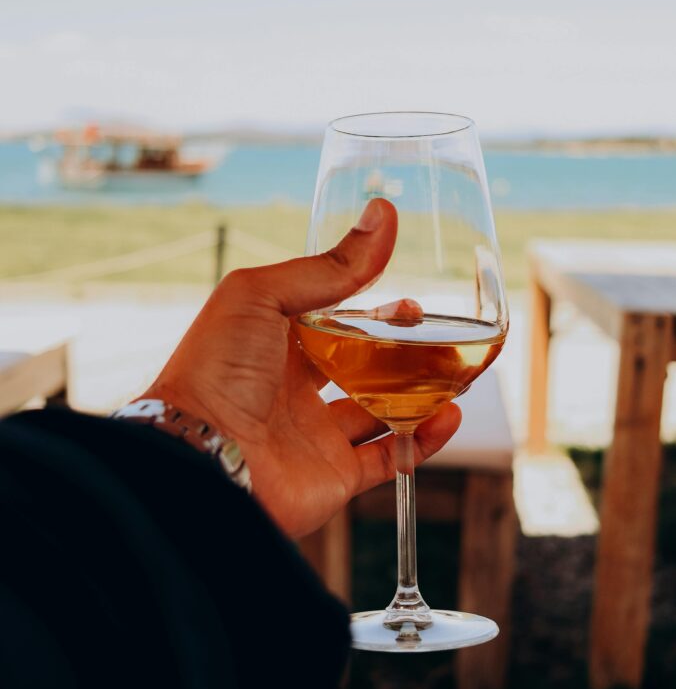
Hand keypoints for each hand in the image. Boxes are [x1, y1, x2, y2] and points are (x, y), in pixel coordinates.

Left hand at [143, 199, 460, 537]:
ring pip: (381, 410)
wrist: (202, 458)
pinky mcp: (334, 474)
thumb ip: (329, 266)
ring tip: (460, 371)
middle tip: (435, 330)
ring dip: (421, 393)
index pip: (330, 318)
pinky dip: (424, 440)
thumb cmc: (215, 368)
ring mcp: (315, 433)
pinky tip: (450, 414)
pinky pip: (390, 456)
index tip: (409, 297)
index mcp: (271, 342)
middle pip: (361, 363)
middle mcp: (294, 387)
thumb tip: (383, 214)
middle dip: (402, 347)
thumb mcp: (265, 296)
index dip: (370, 307)